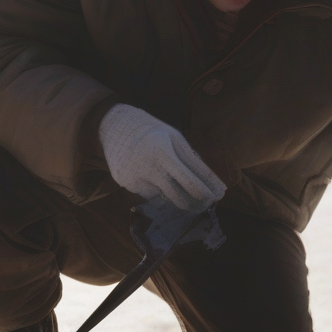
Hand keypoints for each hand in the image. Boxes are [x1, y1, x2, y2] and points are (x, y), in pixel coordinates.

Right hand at [98, 104, 225, 212]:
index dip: (206, 191)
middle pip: (180, 197)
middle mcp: (149, 167)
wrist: (113, 127)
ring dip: (178, 197)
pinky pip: (150, 195)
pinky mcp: (126, 185)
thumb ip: (191, 160)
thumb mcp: (174, 138)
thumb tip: (210, 184)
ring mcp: (136, 178)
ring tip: (183, 190)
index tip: (218, 196)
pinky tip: (156, 179)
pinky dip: (159, 191)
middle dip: (197, 204)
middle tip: (206, 205)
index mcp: (163, 151)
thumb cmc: (152, 131)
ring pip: (166, 198)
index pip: (190, 179)